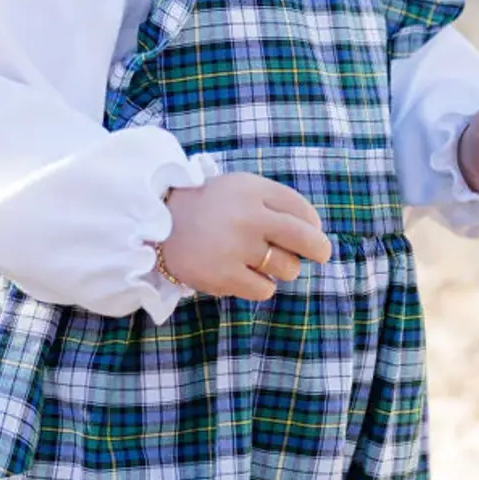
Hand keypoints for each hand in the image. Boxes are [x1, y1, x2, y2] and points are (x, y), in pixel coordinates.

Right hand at [159, 173, 331, 300]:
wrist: (158, 224)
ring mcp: (236, 247)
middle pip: (306, 240)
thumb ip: (276, 203)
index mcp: (253, 190)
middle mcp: (248, 216)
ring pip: (288, 269)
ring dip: (281, 269)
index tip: (311, 233)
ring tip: (259, 262)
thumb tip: (315, 232)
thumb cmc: (209, 207)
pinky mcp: (224, 275)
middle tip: (320, 254)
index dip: (313, 225)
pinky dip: (260, 286)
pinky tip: (243, 275)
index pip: (302, 210)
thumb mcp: (241, 189)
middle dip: (319, 250)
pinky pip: (265, 290)